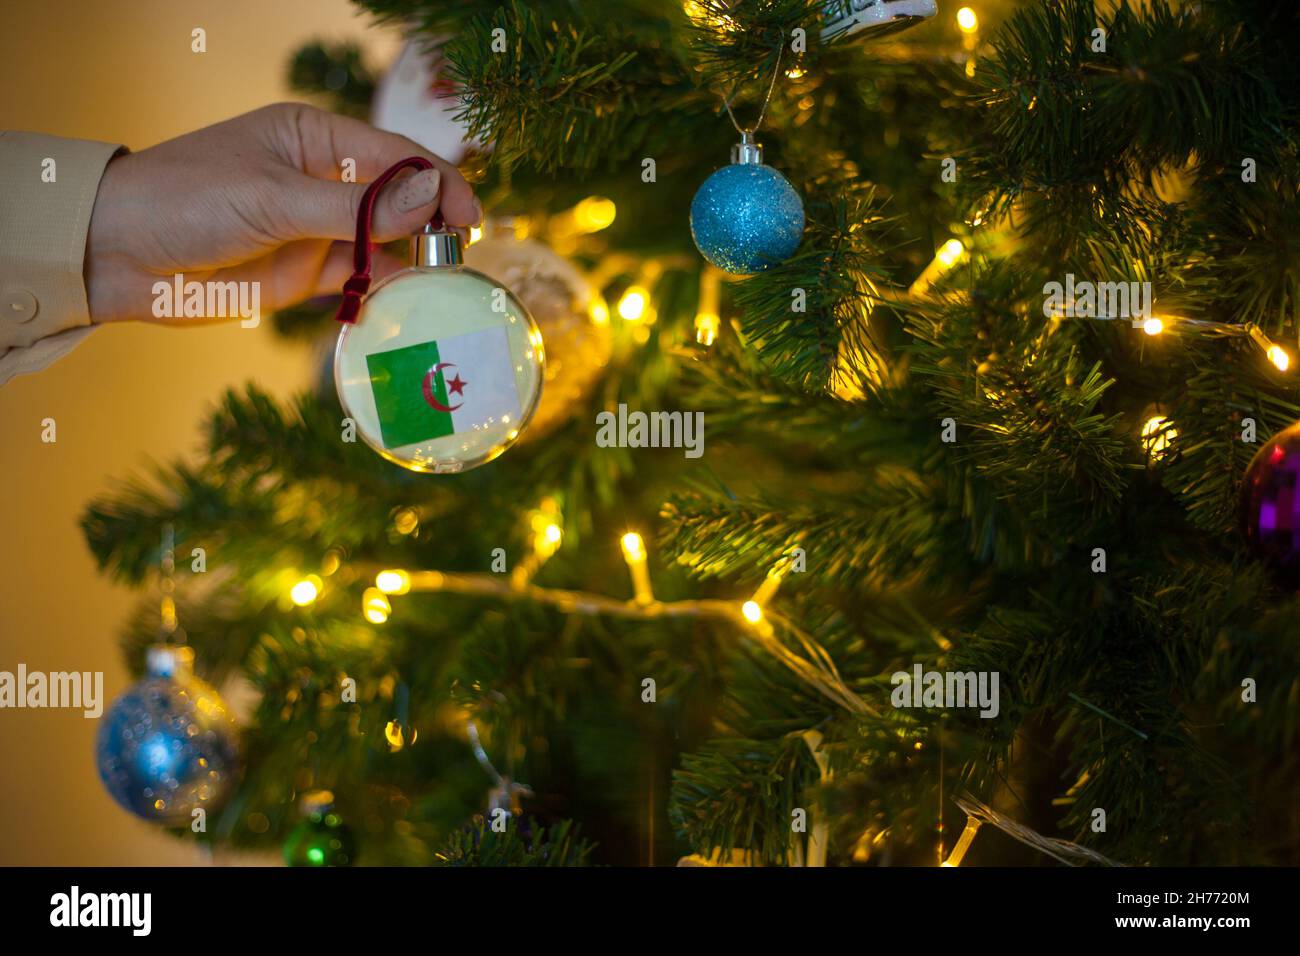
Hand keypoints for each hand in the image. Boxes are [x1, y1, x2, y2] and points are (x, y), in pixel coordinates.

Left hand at [83, 102, 479, 324]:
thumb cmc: (186, 199)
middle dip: (435, 223)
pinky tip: (412, 305)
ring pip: (389, 243)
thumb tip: (429, 199)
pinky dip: (390, 292)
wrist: (119, 254)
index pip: (396, 156)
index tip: (470, 216)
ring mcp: (318, 229)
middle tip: (462, 256)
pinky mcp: (308, 273)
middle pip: (401, 200)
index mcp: (315, 138)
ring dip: (418, 262)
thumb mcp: (273, 198)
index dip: (439, 183)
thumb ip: (354, 206)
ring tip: (449, 285)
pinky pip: (364, 280)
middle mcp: (324, 180)